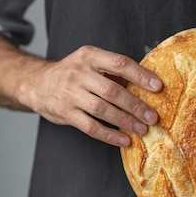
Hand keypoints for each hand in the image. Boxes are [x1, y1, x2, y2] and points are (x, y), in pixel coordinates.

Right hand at [27, 45, 162, 145]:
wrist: (37, 84)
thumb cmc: (73, 74)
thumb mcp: (90, 63)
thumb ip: (113, 72)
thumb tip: (147, 85)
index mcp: (89, 56)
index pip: (119, 63)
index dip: (140, 75)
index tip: (158, 87)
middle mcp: (78, 73)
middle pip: (112, 90)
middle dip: (135, 105)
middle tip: (153, 116)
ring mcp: (70, 94)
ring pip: (102, 110)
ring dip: (125, 121)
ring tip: (142, 129)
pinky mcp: (65, 112)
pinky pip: (90, 126)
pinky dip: (109, 135)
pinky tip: (124, 140)